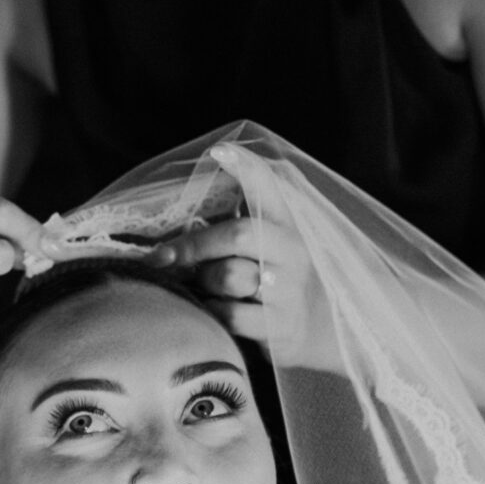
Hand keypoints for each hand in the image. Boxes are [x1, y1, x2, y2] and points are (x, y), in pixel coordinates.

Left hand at [159, 143, 340, 370]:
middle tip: (162, 256)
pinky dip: (210, 311)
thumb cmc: (278, 283)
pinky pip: (230, 315)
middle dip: (193, 245)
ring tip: (198, 286)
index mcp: (285, 224)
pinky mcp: (279, 326)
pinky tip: (209, 309)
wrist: (322, 331)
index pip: (267, 187)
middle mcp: (291, 252)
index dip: (245, 168)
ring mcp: (288, 291)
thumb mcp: (269, 247)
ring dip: (203, 282)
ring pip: (230, 277)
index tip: (220, 152)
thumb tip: (174, 232)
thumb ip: (233, 229)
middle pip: (237, 235)